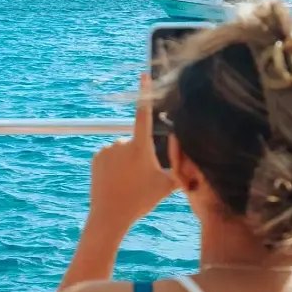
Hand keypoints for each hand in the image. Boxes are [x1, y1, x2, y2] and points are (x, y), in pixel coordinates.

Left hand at [88, 76, 175, 231]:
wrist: (109, 216)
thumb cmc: (141, 201)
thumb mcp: (166, 187)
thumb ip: (181, 172)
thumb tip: (196, 165)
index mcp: (140, 147)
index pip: (145, 114)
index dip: (145, 94)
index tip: (143, 75)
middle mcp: (122, 143)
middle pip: (136, 143)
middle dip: (139, 156)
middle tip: (138, 181)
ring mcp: (107, 149)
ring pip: (122, 150)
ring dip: (125, 162)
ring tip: (125, 184)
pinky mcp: (96, 157)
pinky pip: (109, 156)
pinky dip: (113, 166)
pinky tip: (113, 182)